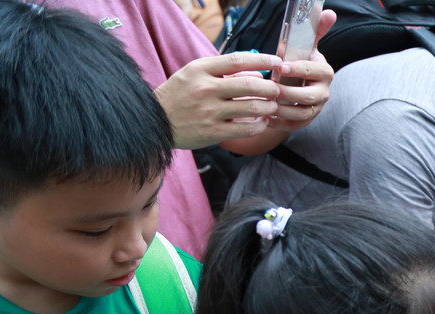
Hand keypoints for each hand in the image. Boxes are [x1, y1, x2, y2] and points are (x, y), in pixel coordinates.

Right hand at [156, 52, 286, 148]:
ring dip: (269, 107)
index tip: (278, 62)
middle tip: (277, 89)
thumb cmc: (180, 95)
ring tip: (271, 106)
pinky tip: (262, 121)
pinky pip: (247, 129)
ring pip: (253, 108)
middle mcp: (206, 89)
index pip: (238, 60)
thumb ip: (223, 71)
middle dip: (271, 87)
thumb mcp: (194, 74)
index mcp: (201, 69)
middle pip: (251, 85)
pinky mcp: (214, 132)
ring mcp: (210, 111)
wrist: (156, 120)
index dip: (262, 60)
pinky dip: (260, 125)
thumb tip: (257, 71)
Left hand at [267, 12, 336, 131]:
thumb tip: (329, 12)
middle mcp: (324, 92)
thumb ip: (315, 29)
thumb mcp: (307, 44)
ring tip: (266, 104)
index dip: (298, 70)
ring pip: (302, 114)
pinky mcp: (307, 120)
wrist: (302, 81)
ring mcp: (316, 108)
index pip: (314, 71)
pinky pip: (295, 125)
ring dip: (283, 111)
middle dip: (288, 93)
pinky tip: (266, 117)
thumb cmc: (300, 59)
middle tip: (270, 89)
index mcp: (324, 72)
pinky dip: (281, 123)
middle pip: (309, 97)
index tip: (280, 68)